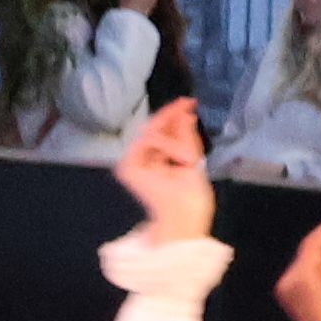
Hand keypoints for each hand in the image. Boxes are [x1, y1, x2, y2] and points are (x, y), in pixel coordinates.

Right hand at [112, 99, 212, 246]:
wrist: (185, 217)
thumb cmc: (191, 198)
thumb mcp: (193, 158)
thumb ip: (186, 136)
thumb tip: (185, 113)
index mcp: (156, 162)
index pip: (161, 133)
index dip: (173, 116)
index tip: (188, 103)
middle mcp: (141, 161)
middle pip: (152, 128)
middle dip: (170, 115)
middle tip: (186, 104)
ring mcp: (132, 164)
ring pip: (152, 133)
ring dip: (175, 142)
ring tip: (188, 159)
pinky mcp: (128, 168)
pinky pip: (147, 141)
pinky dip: (167, 146)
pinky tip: (180, 158)